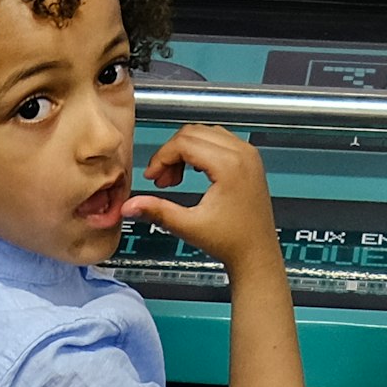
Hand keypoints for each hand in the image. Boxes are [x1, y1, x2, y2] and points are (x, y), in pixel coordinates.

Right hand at [125, 123, 278, 273]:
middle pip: (192, 133)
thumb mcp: (189, 226)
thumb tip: (130, 205)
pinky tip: (191, 172)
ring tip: (174, 179)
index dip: (161, 158)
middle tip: (160, 180)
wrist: (257, 253)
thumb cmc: (231, 241)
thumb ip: (157, 211)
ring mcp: (249, 154)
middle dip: (170, 154)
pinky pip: (219, 140)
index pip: (184, 142)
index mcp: (230, 165)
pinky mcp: (250, 159)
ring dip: (184, 151)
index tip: (151, 176)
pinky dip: (200, 151)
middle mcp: (242, 153)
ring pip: (205, 133)